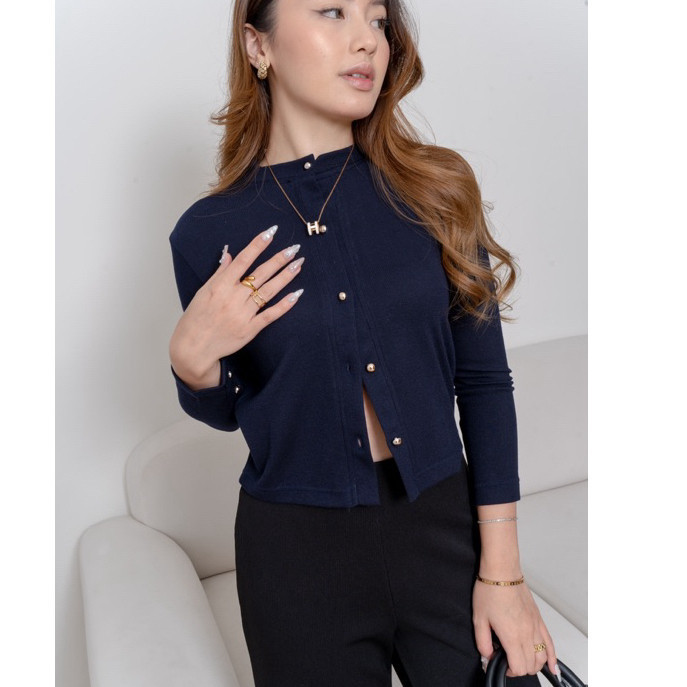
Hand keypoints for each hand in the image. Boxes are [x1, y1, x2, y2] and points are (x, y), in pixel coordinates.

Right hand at [170, 225, 303, 388]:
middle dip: (279, 259)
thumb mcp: (203, 292)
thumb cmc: (196, 318)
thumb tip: (229, 254)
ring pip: (269, 291)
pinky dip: (285, 304)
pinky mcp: (250, 329)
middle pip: (260, 274)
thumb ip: (219, 273)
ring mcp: (243, 314)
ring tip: (299, 264)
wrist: (194, 348)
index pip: (243, 260)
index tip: (271, 232)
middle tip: (294, 248)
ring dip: (285, 277)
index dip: (258, 245)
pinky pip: (271, 315)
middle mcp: (233, 298)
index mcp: (220, 286)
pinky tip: (297, 294)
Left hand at [473, 578, 557, 677]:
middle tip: (508, 659)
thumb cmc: (490, 590)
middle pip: (532, 666)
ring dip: (533, 664)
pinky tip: (553, 667)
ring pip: (542, 658)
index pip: (519, 668)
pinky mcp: (539, 620)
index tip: (500, 663)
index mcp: (512, 635)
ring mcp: (536, 627)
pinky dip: (552, 658)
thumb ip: (482, 642)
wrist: (502, 571)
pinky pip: (550, 644)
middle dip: (520, 668)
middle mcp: (528, 633)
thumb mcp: (478, 619)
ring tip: (522, 659)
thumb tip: (488, 656)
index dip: (509, 670)